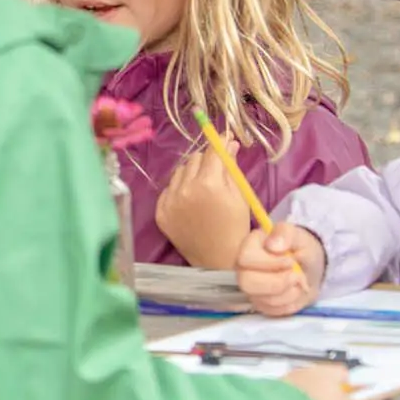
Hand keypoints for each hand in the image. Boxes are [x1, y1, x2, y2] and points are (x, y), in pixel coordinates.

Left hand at [156, 147, 253, 268]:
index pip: (210, 152)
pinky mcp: (160, 212)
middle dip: (206, 161)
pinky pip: (168, 190)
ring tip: (202, 189)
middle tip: (216, 172)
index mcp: (208, 183)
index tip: (224, 140)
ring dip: (191, 174)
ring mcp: (169, 201)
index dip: (219, 144)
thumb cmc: (236, 226)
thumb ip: (231, 167)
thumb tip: (229, 142)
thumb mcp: (239, 195)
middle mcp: (184, 189)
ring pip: (179, 172)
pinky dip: (178, 190)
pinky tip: (190, 202)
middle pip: (193, 159)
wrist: (219, 259)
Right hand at [235, 223, 325, 315]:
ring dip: (288, 293)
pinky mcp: (260, 304)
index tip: (290, 261)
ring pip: (261, 300)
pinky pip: (272, 311)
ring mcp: (251, 289)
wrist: (311, 269)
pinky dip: (290, 304)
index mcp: (249, 247)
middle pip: (247, 283)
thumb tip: (273, 246)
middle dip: (277, 283)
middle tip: (296, 276)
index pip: (245, 258)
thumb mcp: (299, 236)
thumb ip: (285, 234)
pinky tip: (294, 292)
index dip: (269, 263)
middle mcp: (243, 269)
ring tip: (299, 282)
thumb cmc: (301, 248)